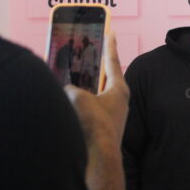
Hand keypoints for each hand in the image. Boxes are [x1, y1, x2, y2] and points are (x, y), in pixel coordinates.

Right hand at [64, 32, 129, 189]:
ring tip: (72, 82)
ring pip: (97, 96)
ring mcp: (113, 115)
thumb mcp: (78, 98)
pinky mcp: (104, 128)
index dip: (109, 45)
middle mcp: (119, 101)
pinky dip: (82, 106)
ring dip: (86, 89)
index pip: (112, 61)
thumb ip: (72, 89)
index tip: (111, 31)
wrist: (100, 158)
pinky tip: (71, 107)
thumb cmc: (95, 126)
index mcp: (119, 89)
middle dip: (96, 68)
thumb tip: (69, 94)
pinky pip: (91, 110)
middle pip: (106, 78)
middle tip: (91, 55)